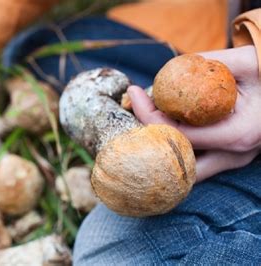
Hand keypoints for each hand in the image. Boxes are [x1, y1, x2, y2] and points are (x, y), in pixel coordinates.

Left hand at [128, 45, 260, 181]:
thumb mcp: (245, 61)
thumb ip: (208, 62)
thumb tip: (168, 70)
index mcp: (237, 134)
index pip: (178, 134)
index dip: (149, 115)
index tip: (135, 93)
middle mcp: (234, 155)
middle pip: (176, 162)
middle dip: (149, 140)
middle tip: (133, 113)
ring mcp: (233, 160)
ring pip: (185, 170)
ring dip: (161, 148)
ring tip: (145, 120)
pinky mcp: (230, 158)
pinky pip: (195, 161)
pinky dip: (175, 147)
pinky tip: (162, 125)